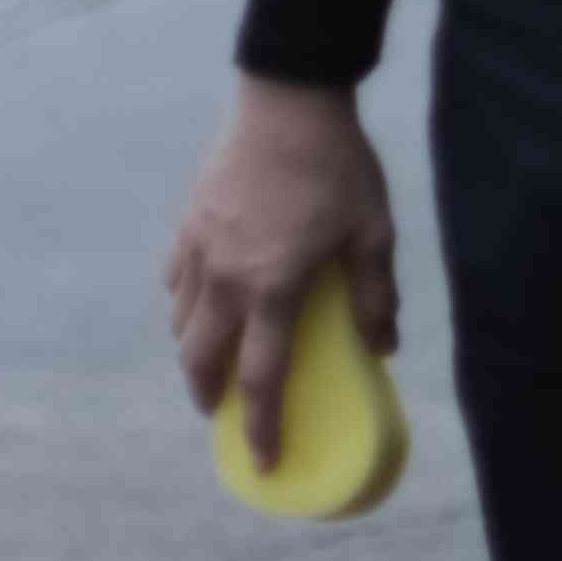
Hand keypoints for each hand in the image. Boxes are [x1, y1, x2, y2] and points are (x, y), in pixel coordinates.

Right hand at [165, 77, 399, 467]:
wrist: (287, 99)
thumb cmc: (338, 166)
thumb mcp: (372, 233)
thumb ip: (375, 295)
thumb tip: (384, 348)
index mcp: (274, 287)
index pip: (261, 378)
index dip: (261, 427)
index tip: (262, 461)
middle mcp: (226, 277)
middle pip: (200, 359)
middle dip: (208, 396)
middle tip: (224, 414)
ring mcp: (200, 248)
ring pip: (182, 321)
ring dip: (195, 351)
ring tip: (215, 360)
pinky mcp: (190, 221)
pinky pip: (177, 279)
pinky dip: (185, 303)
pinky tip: (202, 300)